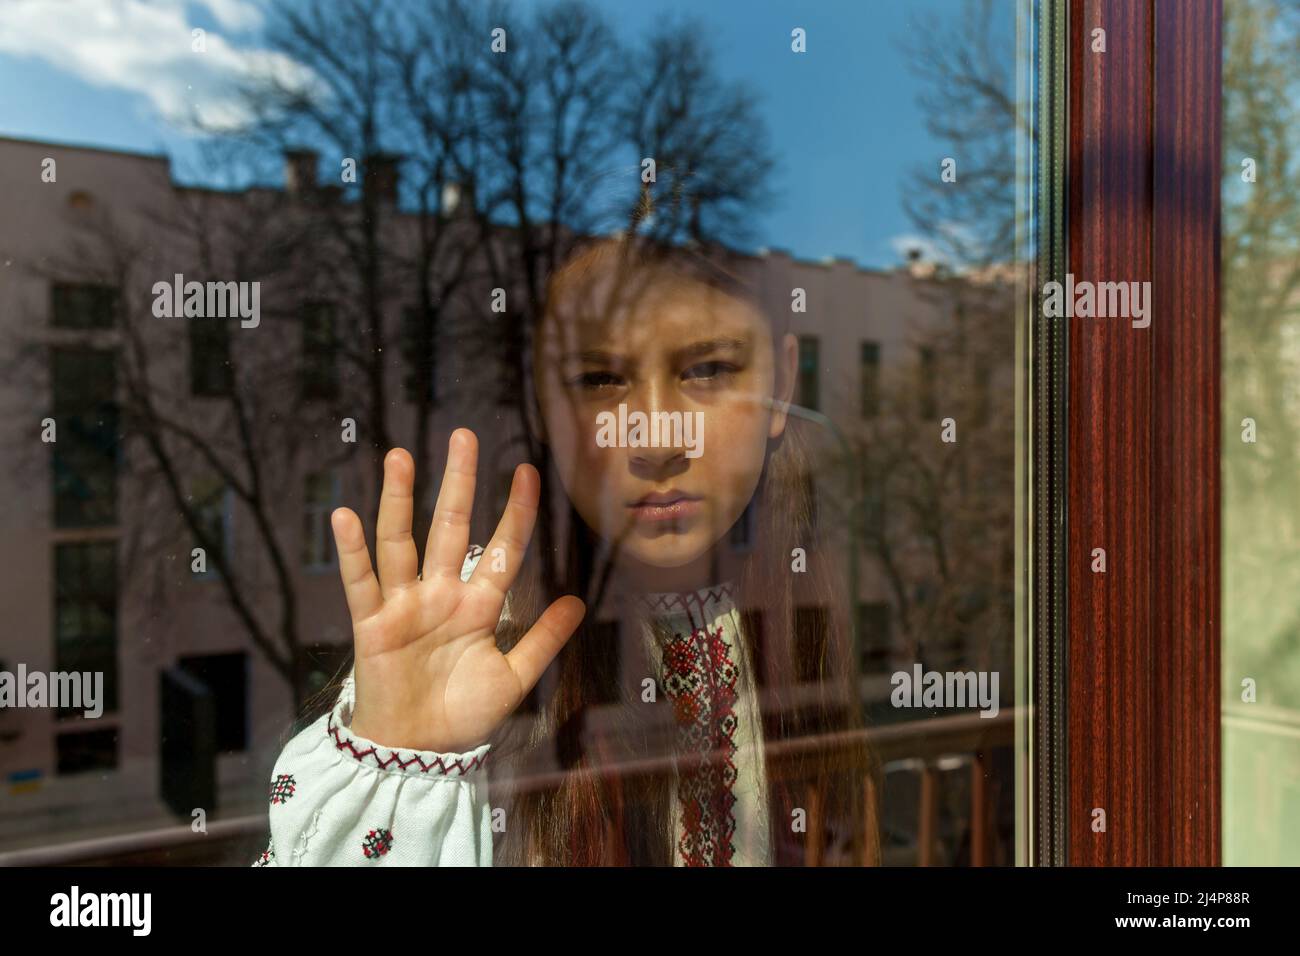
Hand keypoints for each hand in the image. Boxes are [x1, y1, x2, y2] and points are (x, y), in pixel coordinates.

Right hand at [333, 428, 584, 752]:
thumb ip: (542, 641)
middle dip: (458, 483)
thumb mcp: (513, 679)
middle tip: (463, 435)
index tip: (527, 470)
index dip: (516, 511)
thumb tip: (577, 601)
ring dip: (399, 500)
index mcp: (479, 605)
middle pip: (451, 528)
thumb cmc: (463, 715)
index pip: (502, 548)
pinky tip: (345, 515)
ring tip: (401, 456)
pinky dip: (351, 551)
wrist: (417, 752)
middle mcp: (442, 594)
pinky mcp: (373, 624)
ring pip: (402, 542)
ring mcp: (405, 605)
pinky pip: (361, 582)